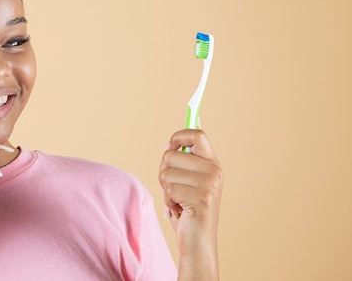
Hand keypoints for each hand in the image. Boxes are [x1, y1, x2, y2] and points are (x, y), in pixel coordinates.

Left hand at [159, 129, 222, 279]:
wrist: (198, 243)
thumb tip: (168, 145)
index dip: (179, 136)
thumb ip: (179, 164)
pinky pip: (169, 190)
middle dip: (163, 172)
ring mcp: (210, 184)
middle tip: (174, 189)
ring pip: (166, 172)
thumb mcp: (184, 182)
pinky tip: (180, 210)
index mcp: (212, 164)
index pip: (198, 135)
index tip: (171, 147)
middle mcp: (214, 171)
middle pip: (171, 154)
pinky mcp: (202, 198)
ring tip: (178, 201)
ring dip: (165, 189)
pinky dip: (168, 202)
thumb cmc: (187, 212)